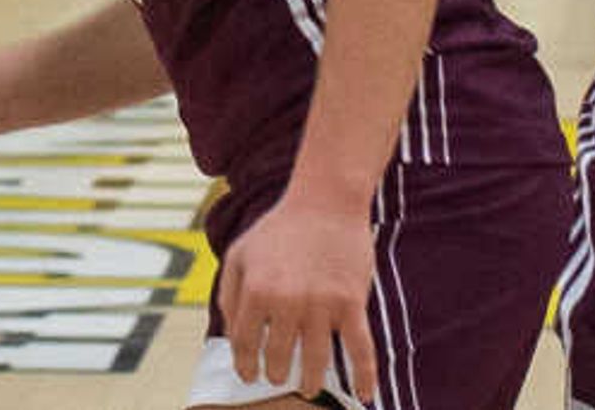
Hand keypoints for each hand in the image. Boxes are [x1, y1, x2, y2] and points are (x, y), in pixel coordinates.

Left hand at [214, 187, 378, 403]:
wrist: (325, 204)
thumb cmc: (279, 231)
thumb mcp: (239, 254)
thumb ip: (229, 294)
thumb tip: (232, 335)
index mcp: (255, 289)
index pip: (245, 342)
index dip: (245, 364)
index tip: (248, 376)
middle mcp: (287, 301)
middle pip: (279, 355)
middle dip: (276, 373)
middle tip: (278, 379)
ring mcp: (322, 304)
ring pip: (316, 359)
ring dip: (311, 380)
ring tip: (308, 388)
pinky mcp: (352, 303)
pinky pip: (361, 349)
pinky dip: (364, 376)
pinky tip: (365, 396)